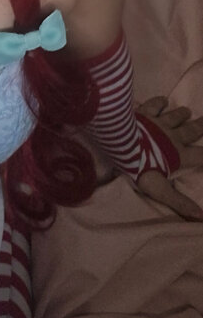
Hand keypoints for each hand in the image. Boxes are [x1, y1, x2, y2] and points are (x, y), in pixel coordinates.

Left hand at [135, 96, 202, 220]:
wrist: (122, 144)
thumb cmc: (142, 168)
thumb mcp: (161, 190)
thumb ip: (180, 202)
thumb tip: (201, 218)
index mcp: (178, 155)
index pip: (200, 155)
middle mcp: (172, 136)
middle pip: (190, 130)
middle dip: (199, 126)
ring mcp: (158, 122)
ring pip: (174, 116)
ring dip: (181, 114)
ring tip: (187, 111)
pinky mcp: (144, 113)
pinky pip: (154, 105)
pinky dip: (160, 102)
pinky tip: (163, 99)